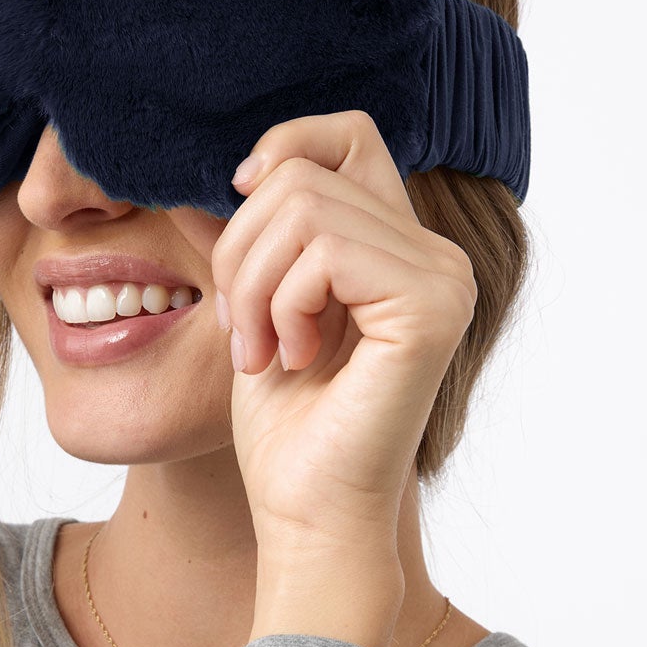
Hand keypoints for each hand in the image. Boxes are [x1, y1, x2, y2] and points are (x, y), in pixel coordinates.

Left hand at [211, 110, 476, 556]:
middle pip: (303, 176)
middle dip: (241, 253)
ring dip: (254, 285)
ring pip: (305, 208)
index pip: (347, 135)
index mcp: (401, 248)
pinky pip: (324, 252)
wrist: (308, 512)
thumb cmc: (287, 426)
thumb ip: (248, 238)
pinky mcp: (430, 307)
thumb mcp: (255, 306)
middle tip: (244, 329)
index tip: (238, 199)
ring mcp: (442, 278)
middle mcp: (436, 255)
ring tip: (265, 350)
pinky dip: (282, 304)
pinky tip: (295, 357)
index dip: (284, 147)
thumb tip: (204, 181)